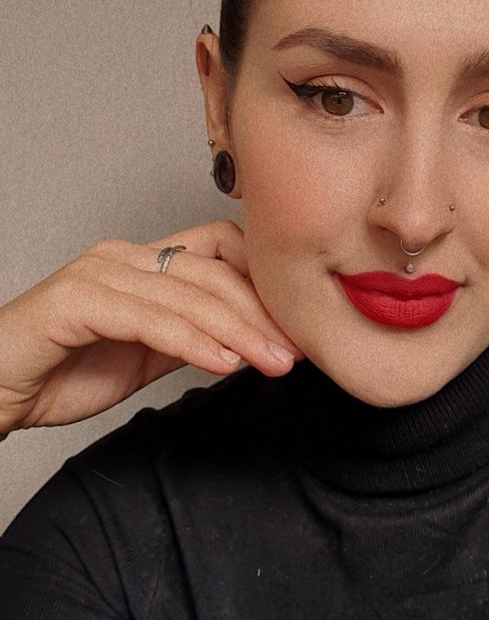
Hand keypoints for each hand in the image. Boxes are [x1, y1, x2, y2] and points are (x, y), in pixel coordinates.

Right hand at [0, 219, 304, 433]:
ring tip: (272, 361)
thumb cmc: (60, 371)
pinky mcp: (76, 300)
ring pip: (187, 293)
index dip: (263, 281)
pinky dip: (191, 341)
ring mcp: (98, 272)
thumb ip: (187, 337)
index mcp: (142, 261)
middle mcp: (123, 256)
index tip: (296, 325)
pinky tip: (222, 364)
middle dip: (261, 312)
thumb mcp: (143, 355)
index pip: (220, 248)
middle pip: (213, 269)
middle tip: (295, 351)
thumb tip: (243, 340)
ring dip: (238, 330)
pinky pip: (148, 318)